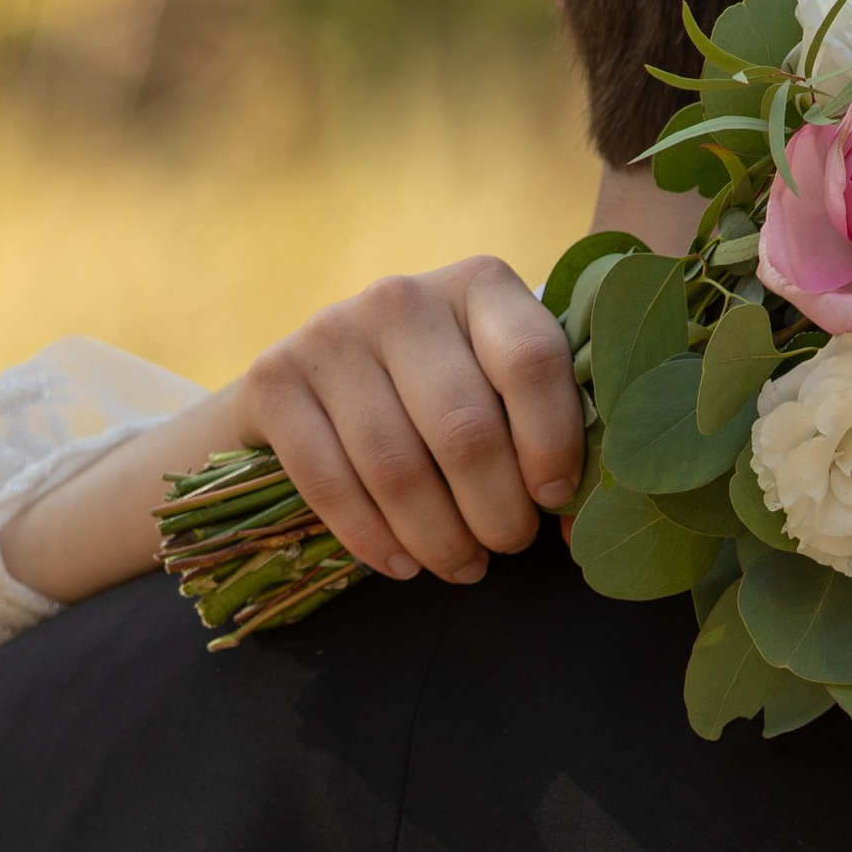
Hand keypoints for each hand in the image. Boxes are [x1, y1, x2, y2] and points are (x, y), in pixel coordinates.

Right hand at [230, 256, 583, 584]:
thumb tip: (578, 521)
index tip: (554, 499)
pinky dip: (371, 538)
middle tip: (507, 545)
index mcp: (479, 285)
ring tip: (462, 565)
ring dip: (439, 537)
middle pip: (464, 429)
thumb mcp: (496, 387)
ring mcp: (330, 334)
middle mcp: (401, 298)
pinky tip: (403, 564)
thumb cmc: (437, 391)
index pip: (531, 362)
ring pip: (397, 467)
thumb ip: (545, 433)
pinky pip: (328, 482)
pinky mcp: (273, 380)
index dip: (553, 444)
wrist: (317, 380)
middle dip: (496, 511)